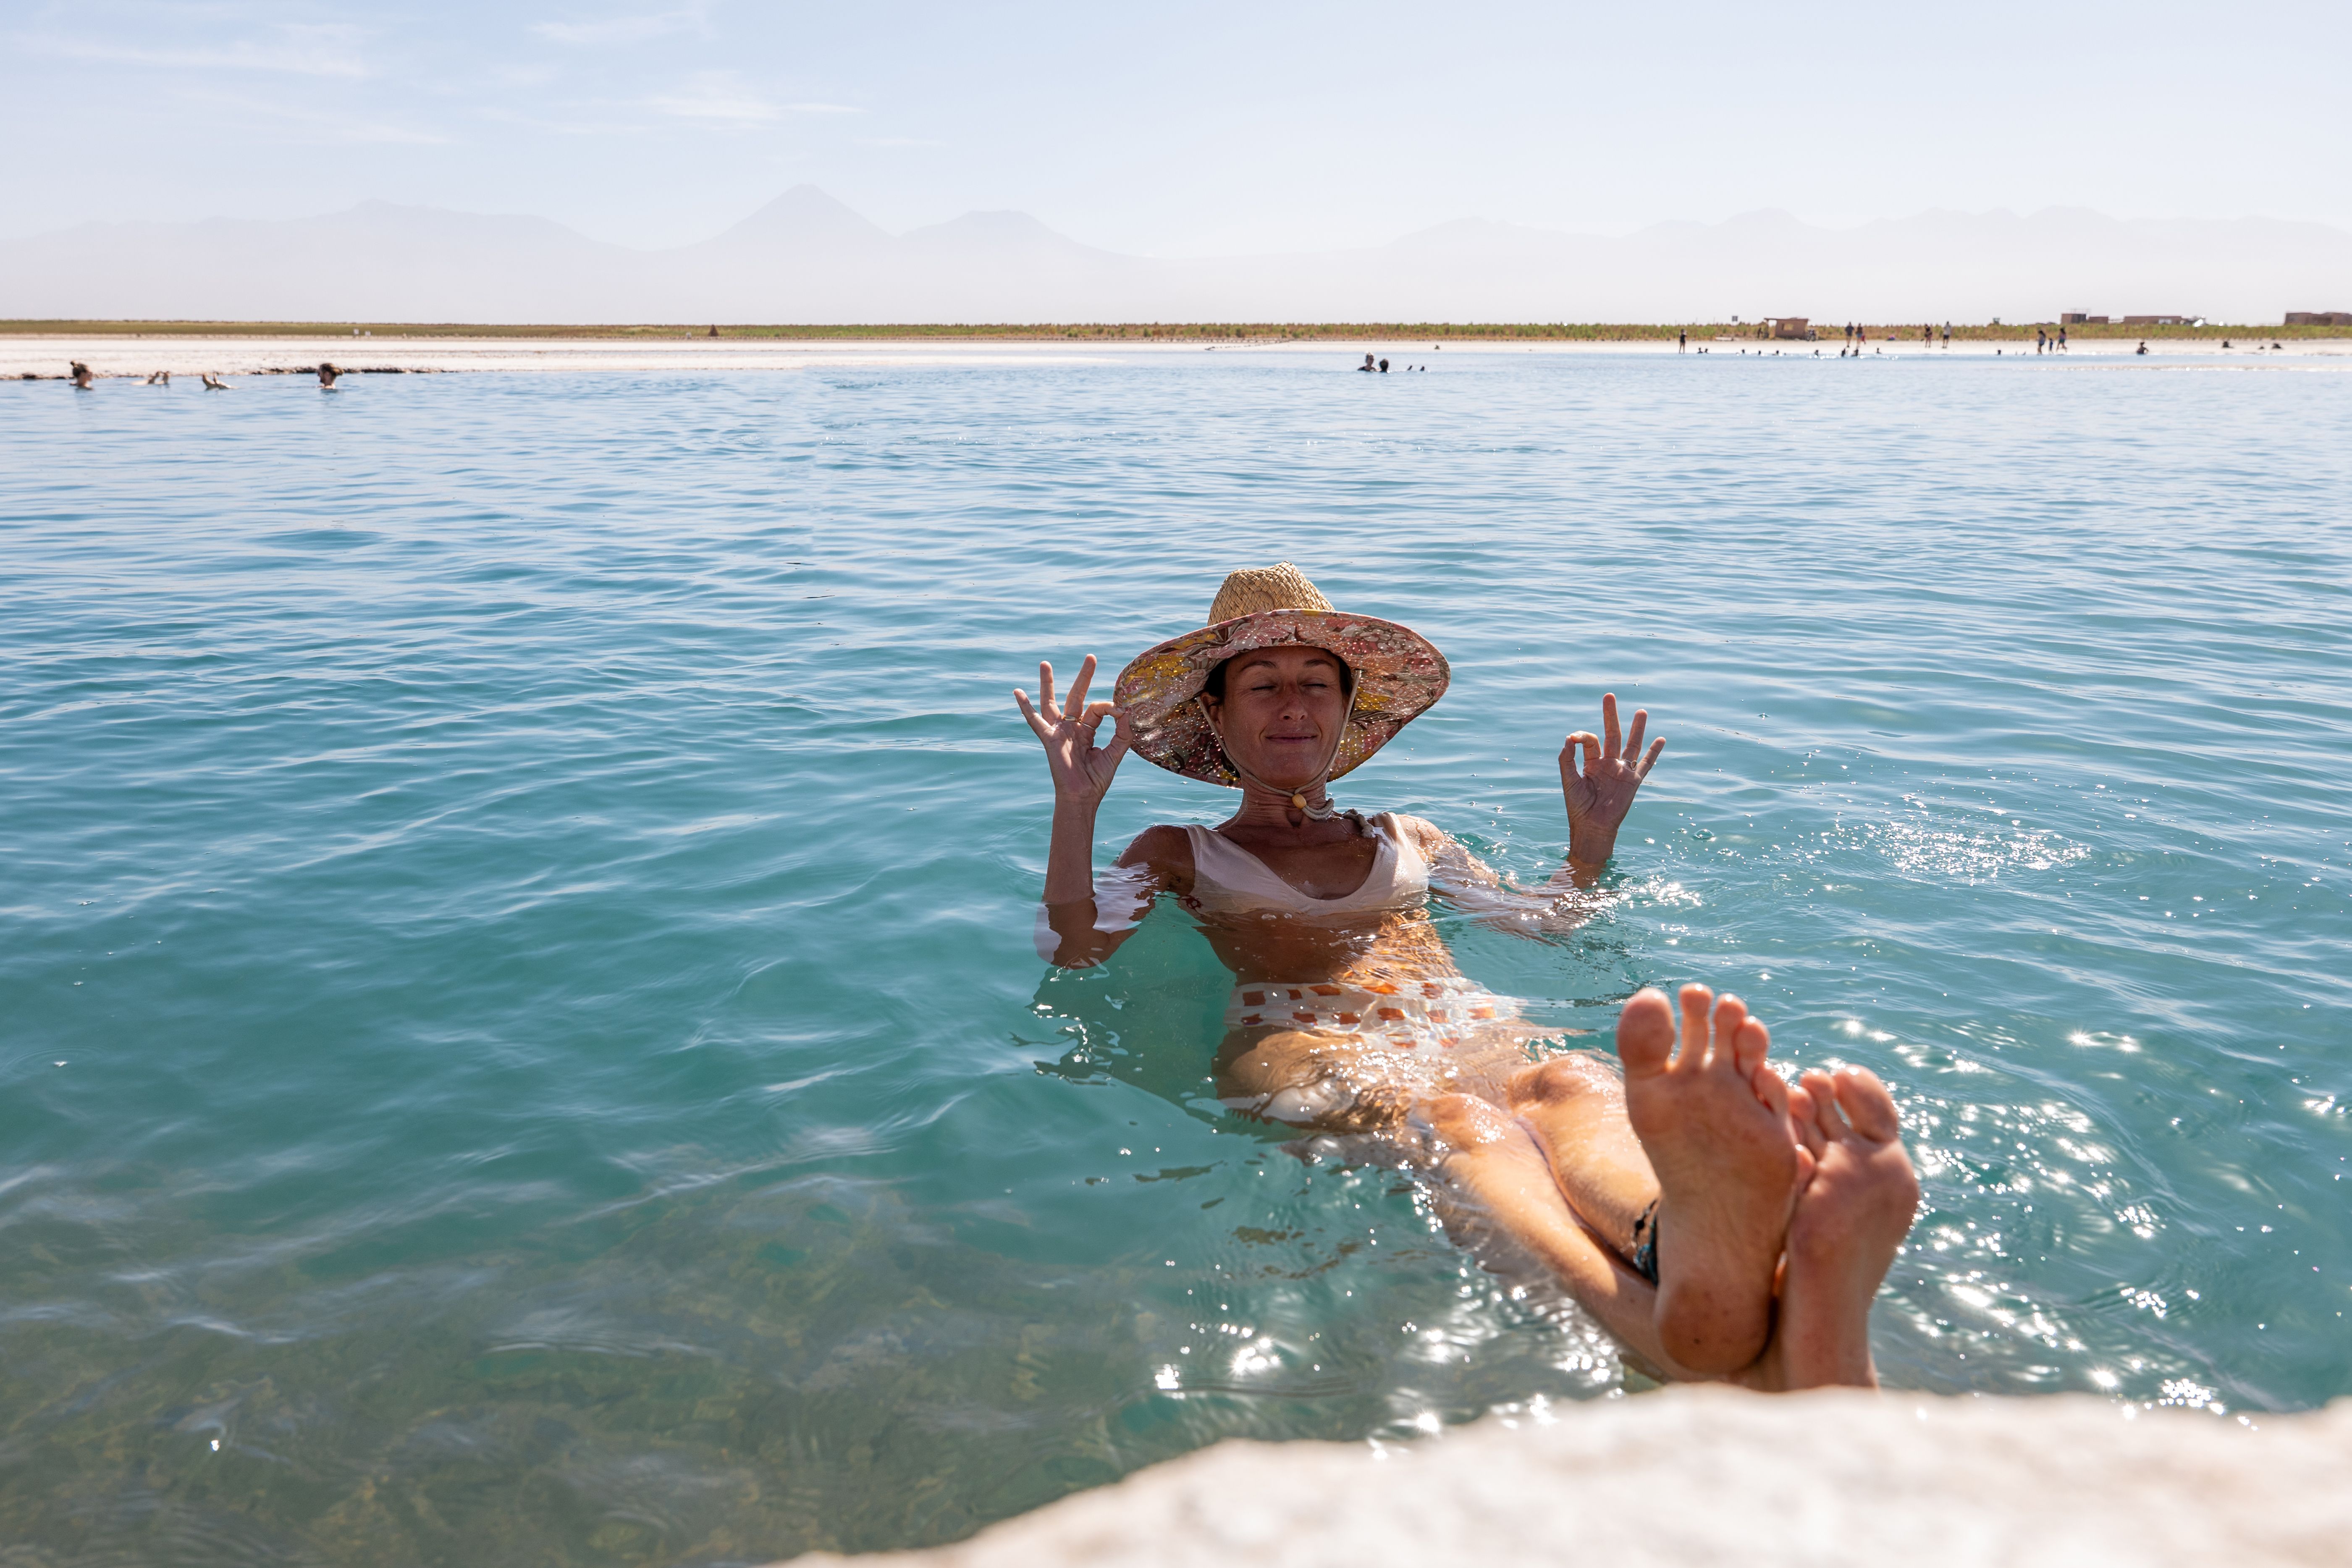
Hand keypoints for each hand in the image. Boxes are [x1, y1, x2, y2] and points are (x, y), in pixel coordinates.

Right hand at [1014, 655, 1132, 811]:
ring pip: (1052, 702)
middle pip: (1076, 695)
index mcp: (1086, 730)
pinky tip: (1017, 692)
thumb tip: (1125, 710)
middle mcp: (1071, 727)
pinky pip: (1035, 720)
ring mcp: (1058, 731)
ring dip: (1048, 683)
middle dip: (1083, 676)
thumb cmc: (1097, 779)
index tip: (1121, 711)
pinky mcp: (1049, 739)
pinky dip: (1025, 707)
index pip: (1097, 708)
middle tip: (1091, 656)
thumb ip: (1122, 732)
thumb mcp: (1115, 752)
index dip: (1110, 707)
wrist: (1083, 797)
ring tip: (1045, 663)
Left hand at [1560, 692, 1662, 864]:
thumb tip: (1569, 737)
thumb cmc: (1578, 806)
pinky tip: (1660, 740)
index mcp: (1591, 762)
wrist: (1592, 827)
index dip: (1582, 735)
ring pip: (1631, 744)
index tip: (1574, 737)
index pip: (1590, 740)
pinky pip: (1646, 764)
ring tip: (1641, 711)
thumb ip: (1567, 759)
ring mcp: (1622, 771)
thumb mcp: (1568, 780)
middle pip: (1612, 734)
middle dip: (1610, 715)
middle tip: (1609, 695)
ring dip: (1636, 728)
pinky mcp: (1633, 781)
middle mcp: (1608, 763)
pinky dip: (1654, 753)